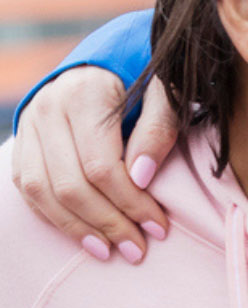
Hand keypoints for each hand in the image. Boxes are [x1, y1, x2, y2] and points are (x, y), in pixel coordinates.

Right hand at [11, 69, 178, 262]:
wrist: (107, 56)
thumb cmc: (145, 76)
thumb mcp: (165, 91)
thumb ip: (158, 128)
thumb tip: (141, 177)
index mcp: (85, 93)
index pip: (102, 166)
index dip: (131, 202)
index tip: (159, 226)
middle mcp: (48, 109)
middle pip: (71, 184)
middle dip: (108, 222)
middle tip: (138, 248)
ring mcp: (29, 125)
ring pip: (42, 191)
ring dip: (78, 228)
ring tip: (111, 251)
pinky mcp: (22, 141)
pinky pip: (28, 189)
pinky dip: (55, 216)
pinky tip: (84, 235)